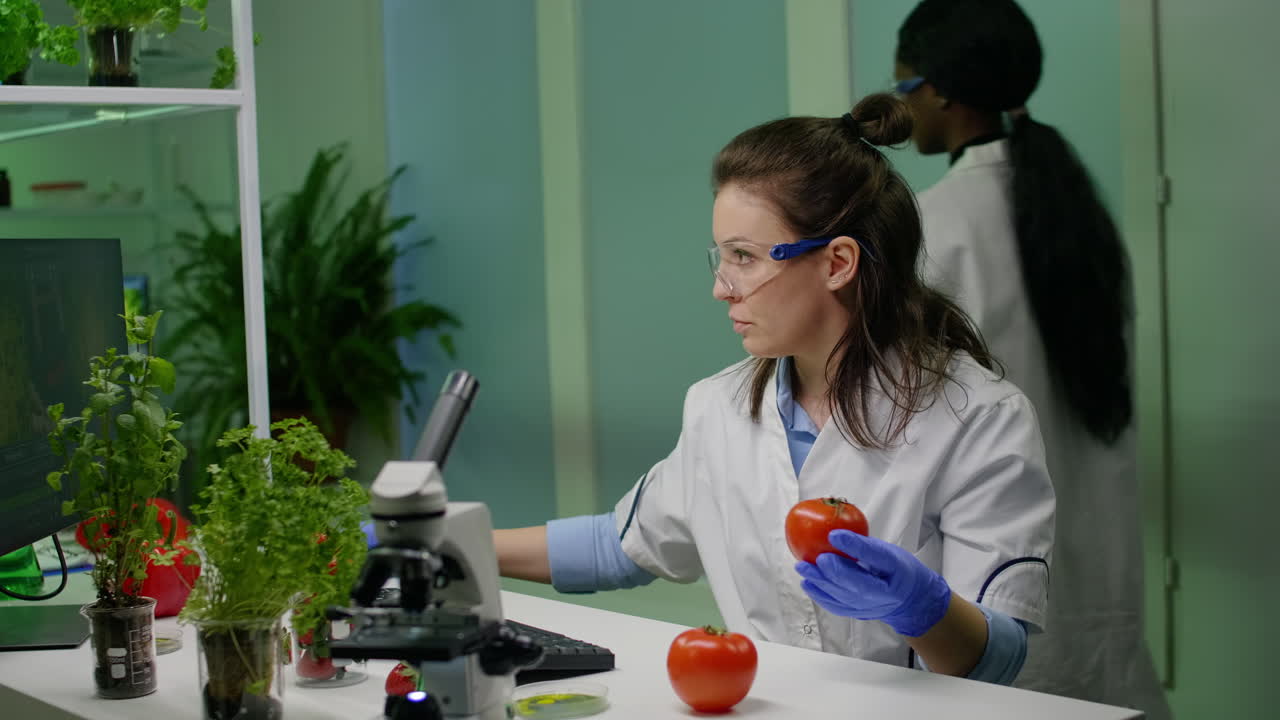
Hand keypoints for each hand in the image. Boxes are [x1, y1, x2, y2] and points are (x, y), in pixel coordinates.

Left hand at [794, 529, 950, 636]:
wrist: (910, 601)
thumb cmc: (898, 570)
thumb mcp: (890, 553)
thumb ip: (865, 546)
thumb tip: (834, 532)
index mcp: (897, 572)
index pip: (877, 557)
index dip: (855, 546)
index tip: (835, 534)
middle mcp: (884, 594)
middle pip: (858, 585)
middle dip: (835, 571)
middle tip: (818, 558)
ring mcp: (870, 608)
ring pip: (843, 598)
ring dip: (821, 582)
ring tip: (803, 567)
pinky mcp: (858, 614)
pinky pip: (837, 606)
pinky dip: (820, 595)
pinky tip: (807, 583)